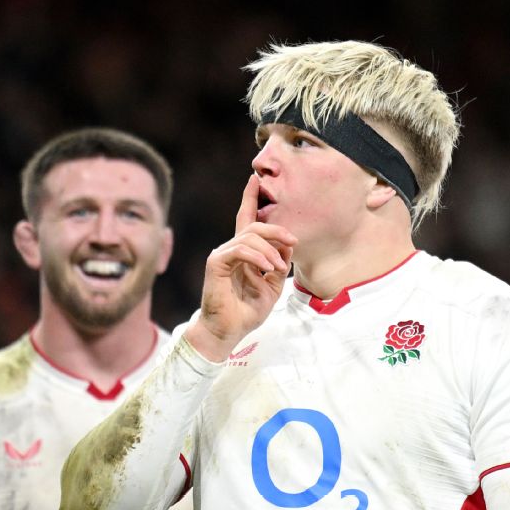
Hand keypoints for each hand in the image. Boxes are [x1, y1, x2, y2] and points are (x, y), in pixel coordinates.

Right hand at [186, 174, 295, 361]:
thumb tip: (289, 243)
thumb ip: (279, 264)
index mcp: (244, 253)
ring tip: (278, 266)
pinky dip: (257, 256)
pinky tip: (267, 267)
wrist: (229, 331)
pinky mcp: (216, 263)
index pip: (247, 220)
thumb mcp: (273, 286)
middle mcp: (231, 250)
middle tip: (293, 239)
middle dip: (276, 228)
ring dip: (270, 248)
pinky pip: (239, 250)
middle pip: (254, 225)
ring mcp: (222, 255)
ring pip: (249, 236)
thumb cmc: (247, 311)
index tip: (255, 179)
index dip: (250, 199)